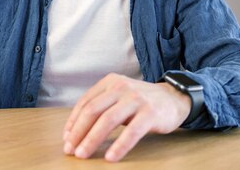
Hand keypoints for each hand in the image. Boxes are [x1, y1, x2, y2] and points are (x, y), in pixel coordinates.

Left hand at [63, 73, 191, 161]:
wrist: (173, 98)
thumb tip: (75, 130)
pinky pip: (131, 132)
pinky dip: (119, 145)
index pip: (85, 102)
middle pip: (93, 111)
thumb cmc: (140, 101)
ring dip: (92, 139)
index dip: (73, 122)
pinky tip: (111, 157)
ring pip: (108, 120)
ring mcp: (136, 99)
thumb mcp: (119, 96)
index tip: (66, 139)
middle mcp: (121, 87)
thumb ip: (101, 106)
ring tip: (83, 154)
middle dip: (78, 132)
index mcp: (110, 82)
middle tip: (70, 150)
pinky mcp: (150, 112)